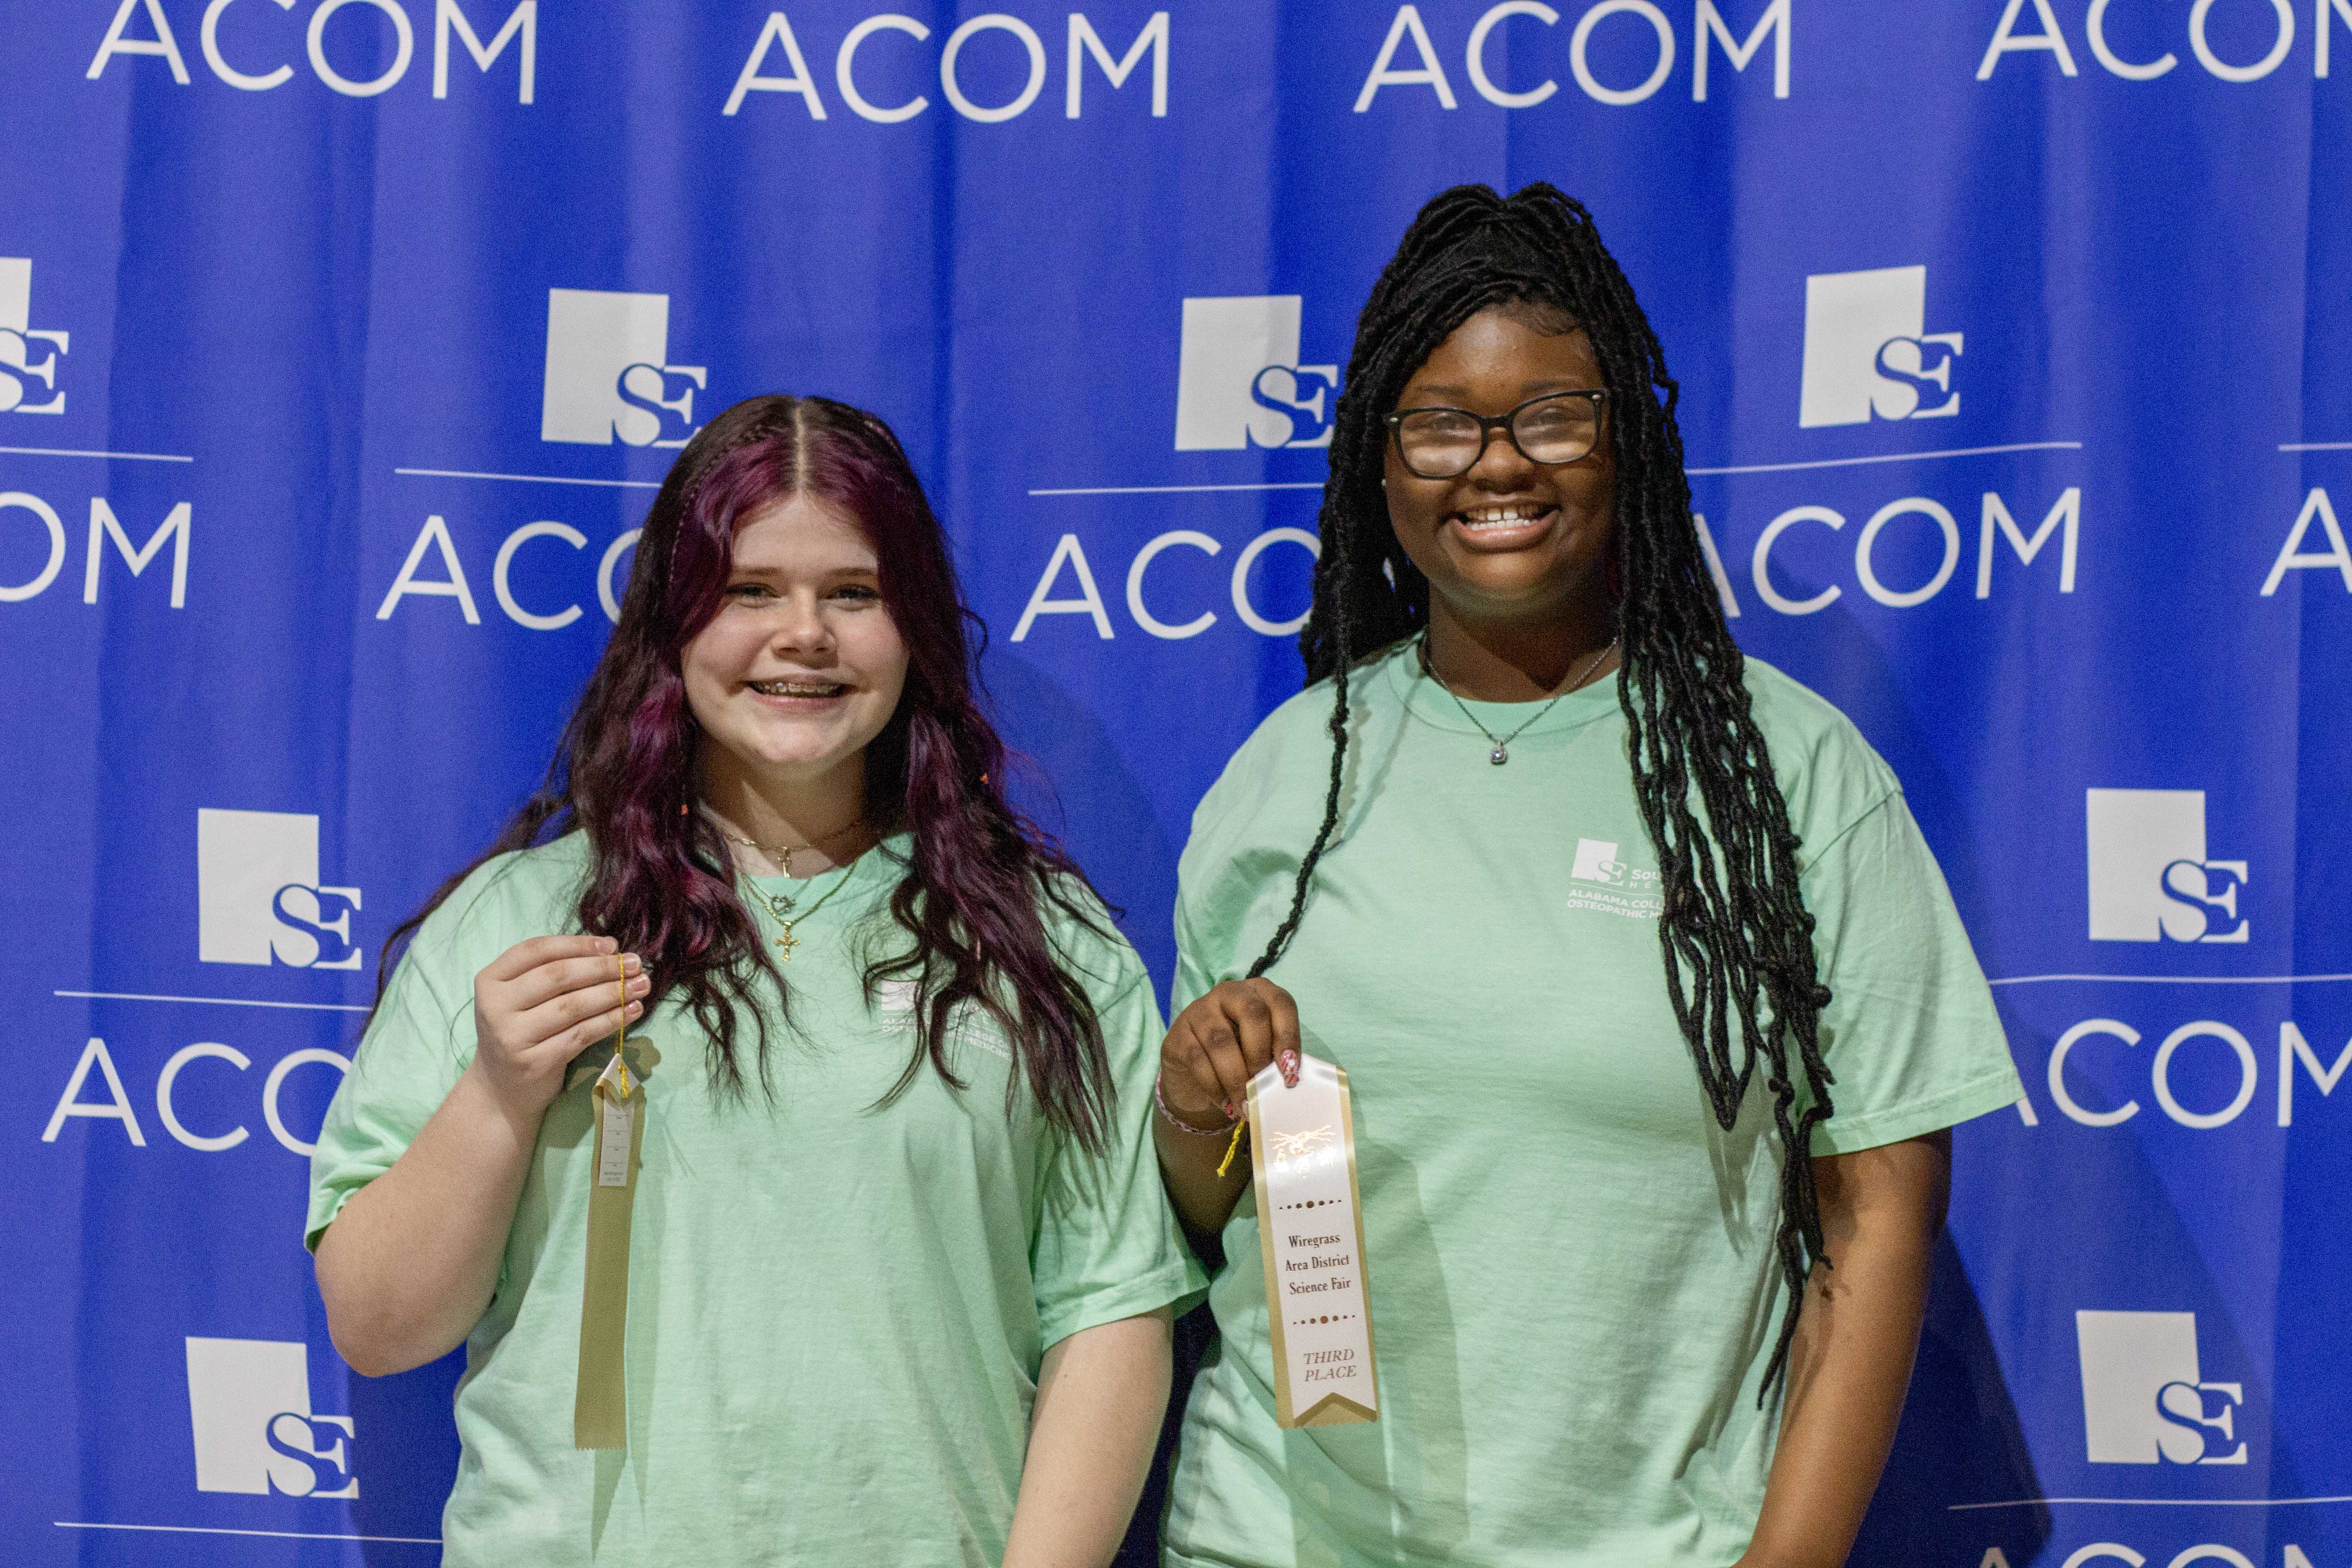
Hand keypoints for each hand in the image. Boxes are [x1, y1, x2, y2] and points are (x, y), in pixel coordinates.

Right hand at [468, 935, 647, 1125]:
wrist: (500, 1089)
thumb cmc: (520, 1031)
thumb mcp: (521, 997)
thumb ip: (551, 972)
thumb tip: (610, 951)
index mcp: (490, 980)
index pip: (536, 950)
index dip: (577, 944)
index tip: (612, 944)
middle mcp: (495, 1006)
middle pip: (557, 976)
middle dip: (602, 967)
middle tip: (635, 964)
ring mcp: (512, 1036)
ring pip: (573, 1006)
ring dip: (613, 993)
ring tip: (642, 985)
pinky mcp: (534, 1062)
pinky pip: (582, 1034)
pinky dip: (611, 1020)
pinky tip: (632, 1011)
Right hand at [1158, 978, 1301, 1131]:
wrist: (1195, 1071)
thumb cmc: (1240, 1057)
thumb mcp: (1262, 1049)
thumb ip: (1276, 1056)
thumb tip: (1290, 1079)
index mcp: (1258, 992)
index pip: (1280, 1002)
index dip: (1288, 1036)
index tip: (1291, 1071)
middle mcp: (1229, 992)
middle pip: (1251, 1013)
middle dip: (1260, 1054)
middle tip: (1264, 1087)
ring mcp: (1200, 1010)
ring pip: (1221, 1040)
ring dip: (1236, 1078)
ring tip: (1246, 1105)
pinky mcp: (1178, 1034)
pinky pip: (1197, 1059)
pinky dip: (1214, 1086)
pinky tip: (1226, 1104)